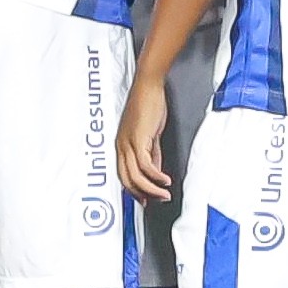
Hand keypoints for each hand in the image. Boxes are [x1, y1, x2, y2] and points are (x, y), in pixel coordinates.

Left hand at [117, 68, 175, 202]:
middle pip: (127, 180)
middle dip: (142, 194)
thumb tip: (156, 168)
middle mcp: (121, 146)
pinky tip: (165, 180)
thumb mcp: (149, 133)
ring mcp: (128, 143)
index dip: (134, 190)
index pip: (123, 175)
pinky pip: (145, 165)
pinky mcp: (138, 139)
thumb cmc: (147, 103)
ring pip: (135, 176)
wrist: (148, 86)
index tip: (145, 198)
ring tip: (164, 194)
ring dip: (151, 189)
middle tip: (155, 201)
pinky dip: (156, 176)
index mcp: (122, 144)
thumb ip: (152, 152)